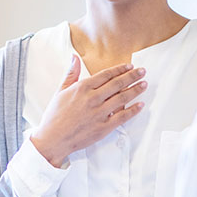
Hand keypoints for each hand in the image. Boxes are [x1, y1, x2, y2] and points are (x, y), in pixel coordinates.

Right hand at [30, 56, 146, 166]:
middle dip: (132, 76)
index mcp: (82, 88)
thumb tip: (74, 57)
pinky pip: (122, 117)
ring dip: (135, 90)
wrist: (53, 139)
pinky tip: (140, 105)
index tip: (129, 66)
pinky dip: (133, 110)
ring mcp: (99, 113)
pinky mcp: (103, 127)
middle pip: (117, 84)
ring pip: (122, 98)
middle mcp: (93, 99)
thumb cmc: (54, 116)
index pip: (106, 75)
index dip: (119, 69)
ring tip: (144, 84)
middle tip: (142, 71)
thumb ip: (71, 73)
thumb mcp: (60, 91)